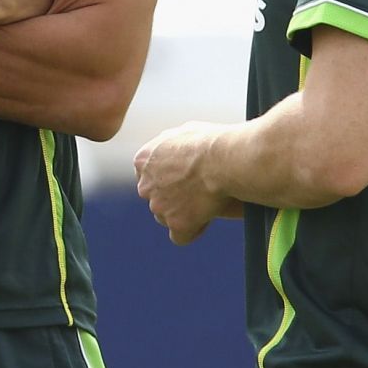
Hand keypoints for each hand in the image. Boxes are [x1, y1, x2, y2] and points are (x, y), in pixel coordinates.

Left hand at [134, 122, 238, 244]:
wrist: (224, 159)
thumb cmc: (210, 142)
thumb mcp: (184, 132)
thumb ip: (172, 145)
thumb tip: (176, 148)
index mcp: (143, 160)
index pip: (149, 177)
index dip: (168, 180)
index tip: (185, 179)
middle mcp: (145, 185)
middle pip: (156, 198)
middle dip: (172, 198)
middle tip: (196, 193)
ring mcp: (159, 206)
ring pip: (165, 217)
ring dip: (181, 214)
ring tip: (205, 205)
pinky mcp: (176, 223)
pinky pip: (180, 236)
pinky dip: (191, 231)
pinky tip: (204, 222)